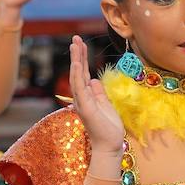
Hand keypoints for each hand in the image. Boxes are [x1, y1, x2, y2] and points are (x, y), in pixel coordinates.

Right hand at [69, 35, 124, 163]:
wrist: (109, 145)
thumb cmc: (108, 128)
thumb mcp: (106, 105)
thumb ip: (99, 93)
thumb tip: (94, 80)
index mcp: (86, 96)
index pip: (83, 74)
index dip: (82, 59)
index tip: (81, 44)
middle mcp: (81, 98)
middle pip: (78, 72)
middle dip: (77, 54)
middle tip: (75, 38)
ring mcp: (82, 102)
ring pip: (77, 77)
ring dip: (76, 60)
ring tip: (75, 44)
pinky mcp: (85, 107)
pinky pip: (80, 88)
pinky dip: (78, 75)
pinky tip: (78, 63)